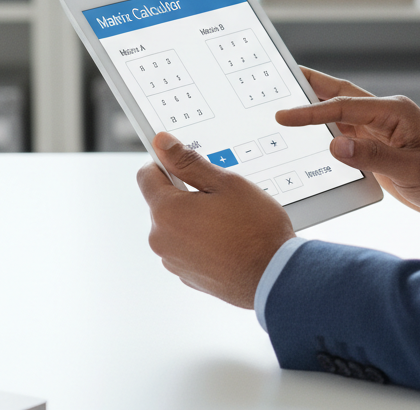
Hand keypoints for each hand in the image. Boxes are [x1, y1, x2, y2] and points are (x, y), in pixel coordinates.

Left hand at [136, 132, 295, 308]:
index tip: (185, 161)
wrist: (273, 275)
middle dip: (186, 191)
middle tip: (221, 194)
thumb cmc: (254, 228)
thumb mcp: (226, 183)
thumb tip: (163, 143)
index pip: (146, 175)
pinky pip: (187, 247)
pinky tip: (228, 238)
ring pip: (177, 225)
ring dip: (195, 216)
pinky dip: (202, 238)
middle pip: (163, 201)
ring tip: (229, 219)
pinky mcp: (186, 275)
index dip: (166, 162)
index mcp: (167, 212)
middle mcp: (161, 239)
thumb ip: (189, 162)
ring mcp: (172, 261)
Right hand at [277, 66, 419, 234]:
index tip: (283, 115)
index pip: (345, 106)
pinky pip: (349, 137)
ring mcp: (383, 132)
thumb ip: (374, 157)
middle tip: (281, 77)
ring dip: (317, 109)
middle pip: (342, 96)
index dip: (312, 110)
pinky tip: (311, 138)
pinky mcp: (381, 149)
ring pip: (343, 115)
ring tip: (287, 102)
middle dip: (312, 87)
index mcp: (395, 112)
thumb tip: (335, 144)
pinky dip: (328, 133)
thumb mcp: (413, 170)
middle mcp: (387, 116)